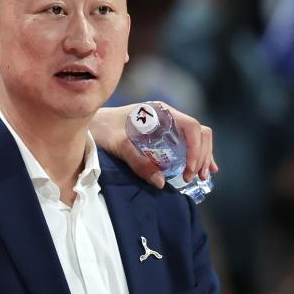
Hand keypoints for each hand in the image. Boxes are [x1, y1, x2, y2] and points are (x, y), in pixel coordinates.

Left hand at [90, 104, 216, 186]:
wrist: (90, 123)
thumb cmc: (102, 129)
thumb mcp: (118, 145)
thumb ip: (138, 162)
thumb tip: (161, 182)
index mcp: (161, 112)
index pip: (191, 127)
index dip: (196, 149)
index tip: (190, 170)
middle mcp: (168, 116)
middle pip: (199, 132)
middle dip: (203, 155)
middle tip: (197, 177)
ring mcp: (167, 125)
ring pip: (197, 138)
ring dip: (203, 156)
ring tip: (202, 176)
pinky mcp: (163, 135)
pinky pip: (187, 143)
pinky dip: (196, 155)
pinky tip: (201, 169)